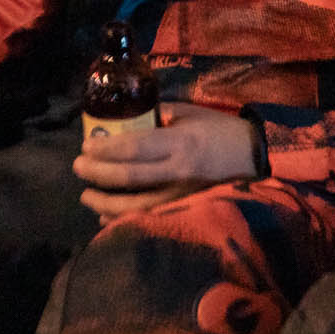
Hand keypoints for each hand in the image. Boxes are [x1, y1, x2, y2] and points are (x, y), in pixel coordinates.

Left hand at [73, 102, 259, 223]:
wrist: (257, 158)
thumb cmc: (223, 131)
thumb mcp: (193, 114)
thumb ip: (162, 115)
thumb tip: (132, 117)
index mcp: (179, 142)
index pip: (134, 147)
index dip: (106, 149)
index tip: (86, 147)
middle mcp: (177, 171)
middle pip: (128, 177)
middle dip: (97, 173)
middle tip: (77, 167)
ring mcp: (180, 195)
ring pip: (135, 205)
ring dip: (105, 201)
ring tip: (86, 194)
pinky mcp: (184, 209)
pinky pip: (148, 217)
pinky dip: (123, 218)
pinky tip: (106, 215)